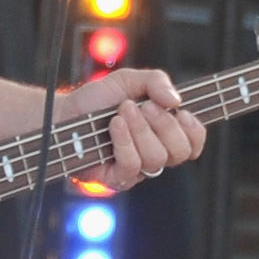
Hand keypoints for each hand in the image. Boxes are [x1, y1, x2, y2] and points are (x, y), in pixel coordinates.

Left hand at [69, 66, 203, 190]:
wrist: (64, 112)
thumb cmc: (98, 99)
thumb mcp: (128, 80)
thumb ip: (156, 81)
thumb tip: (176, 101)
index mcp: (164, 134)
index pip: (194, 144)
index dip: (194, 131)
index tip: (181, 112)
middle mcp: (154, 153)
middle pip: (180, 152)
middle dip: (164, 125)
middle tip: (143, 106)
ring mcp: (137, 169)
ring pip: (157, 159)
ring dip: (141, 130)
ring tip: (122, 111)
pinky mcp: (116, 178)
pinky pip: (132, 166)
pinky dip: (125, 142)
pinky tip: (114, 125)